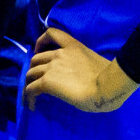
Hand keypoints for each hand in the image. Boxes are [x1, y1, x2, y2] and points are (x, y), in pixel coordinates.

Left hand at [24, 26, 139, 112]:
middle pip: (37, 59)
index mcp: (74, 47)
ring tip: (31, 95)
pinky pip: (31, 88)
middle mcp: (59, 54)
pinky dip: (28, 96)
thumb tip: (87, 77)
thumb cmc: (112, 80)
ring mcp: (51, 67)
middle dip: (35, 68)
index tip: (39, 49)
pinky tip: (31, 105)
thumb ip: (86, 66)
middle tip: (37, 80)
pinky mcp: (47, 82)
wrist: (108, 87)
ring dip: (29, 83)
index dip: (41, 41)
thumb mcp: (98, 65)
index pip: (52, 34)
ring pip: (31, 73)